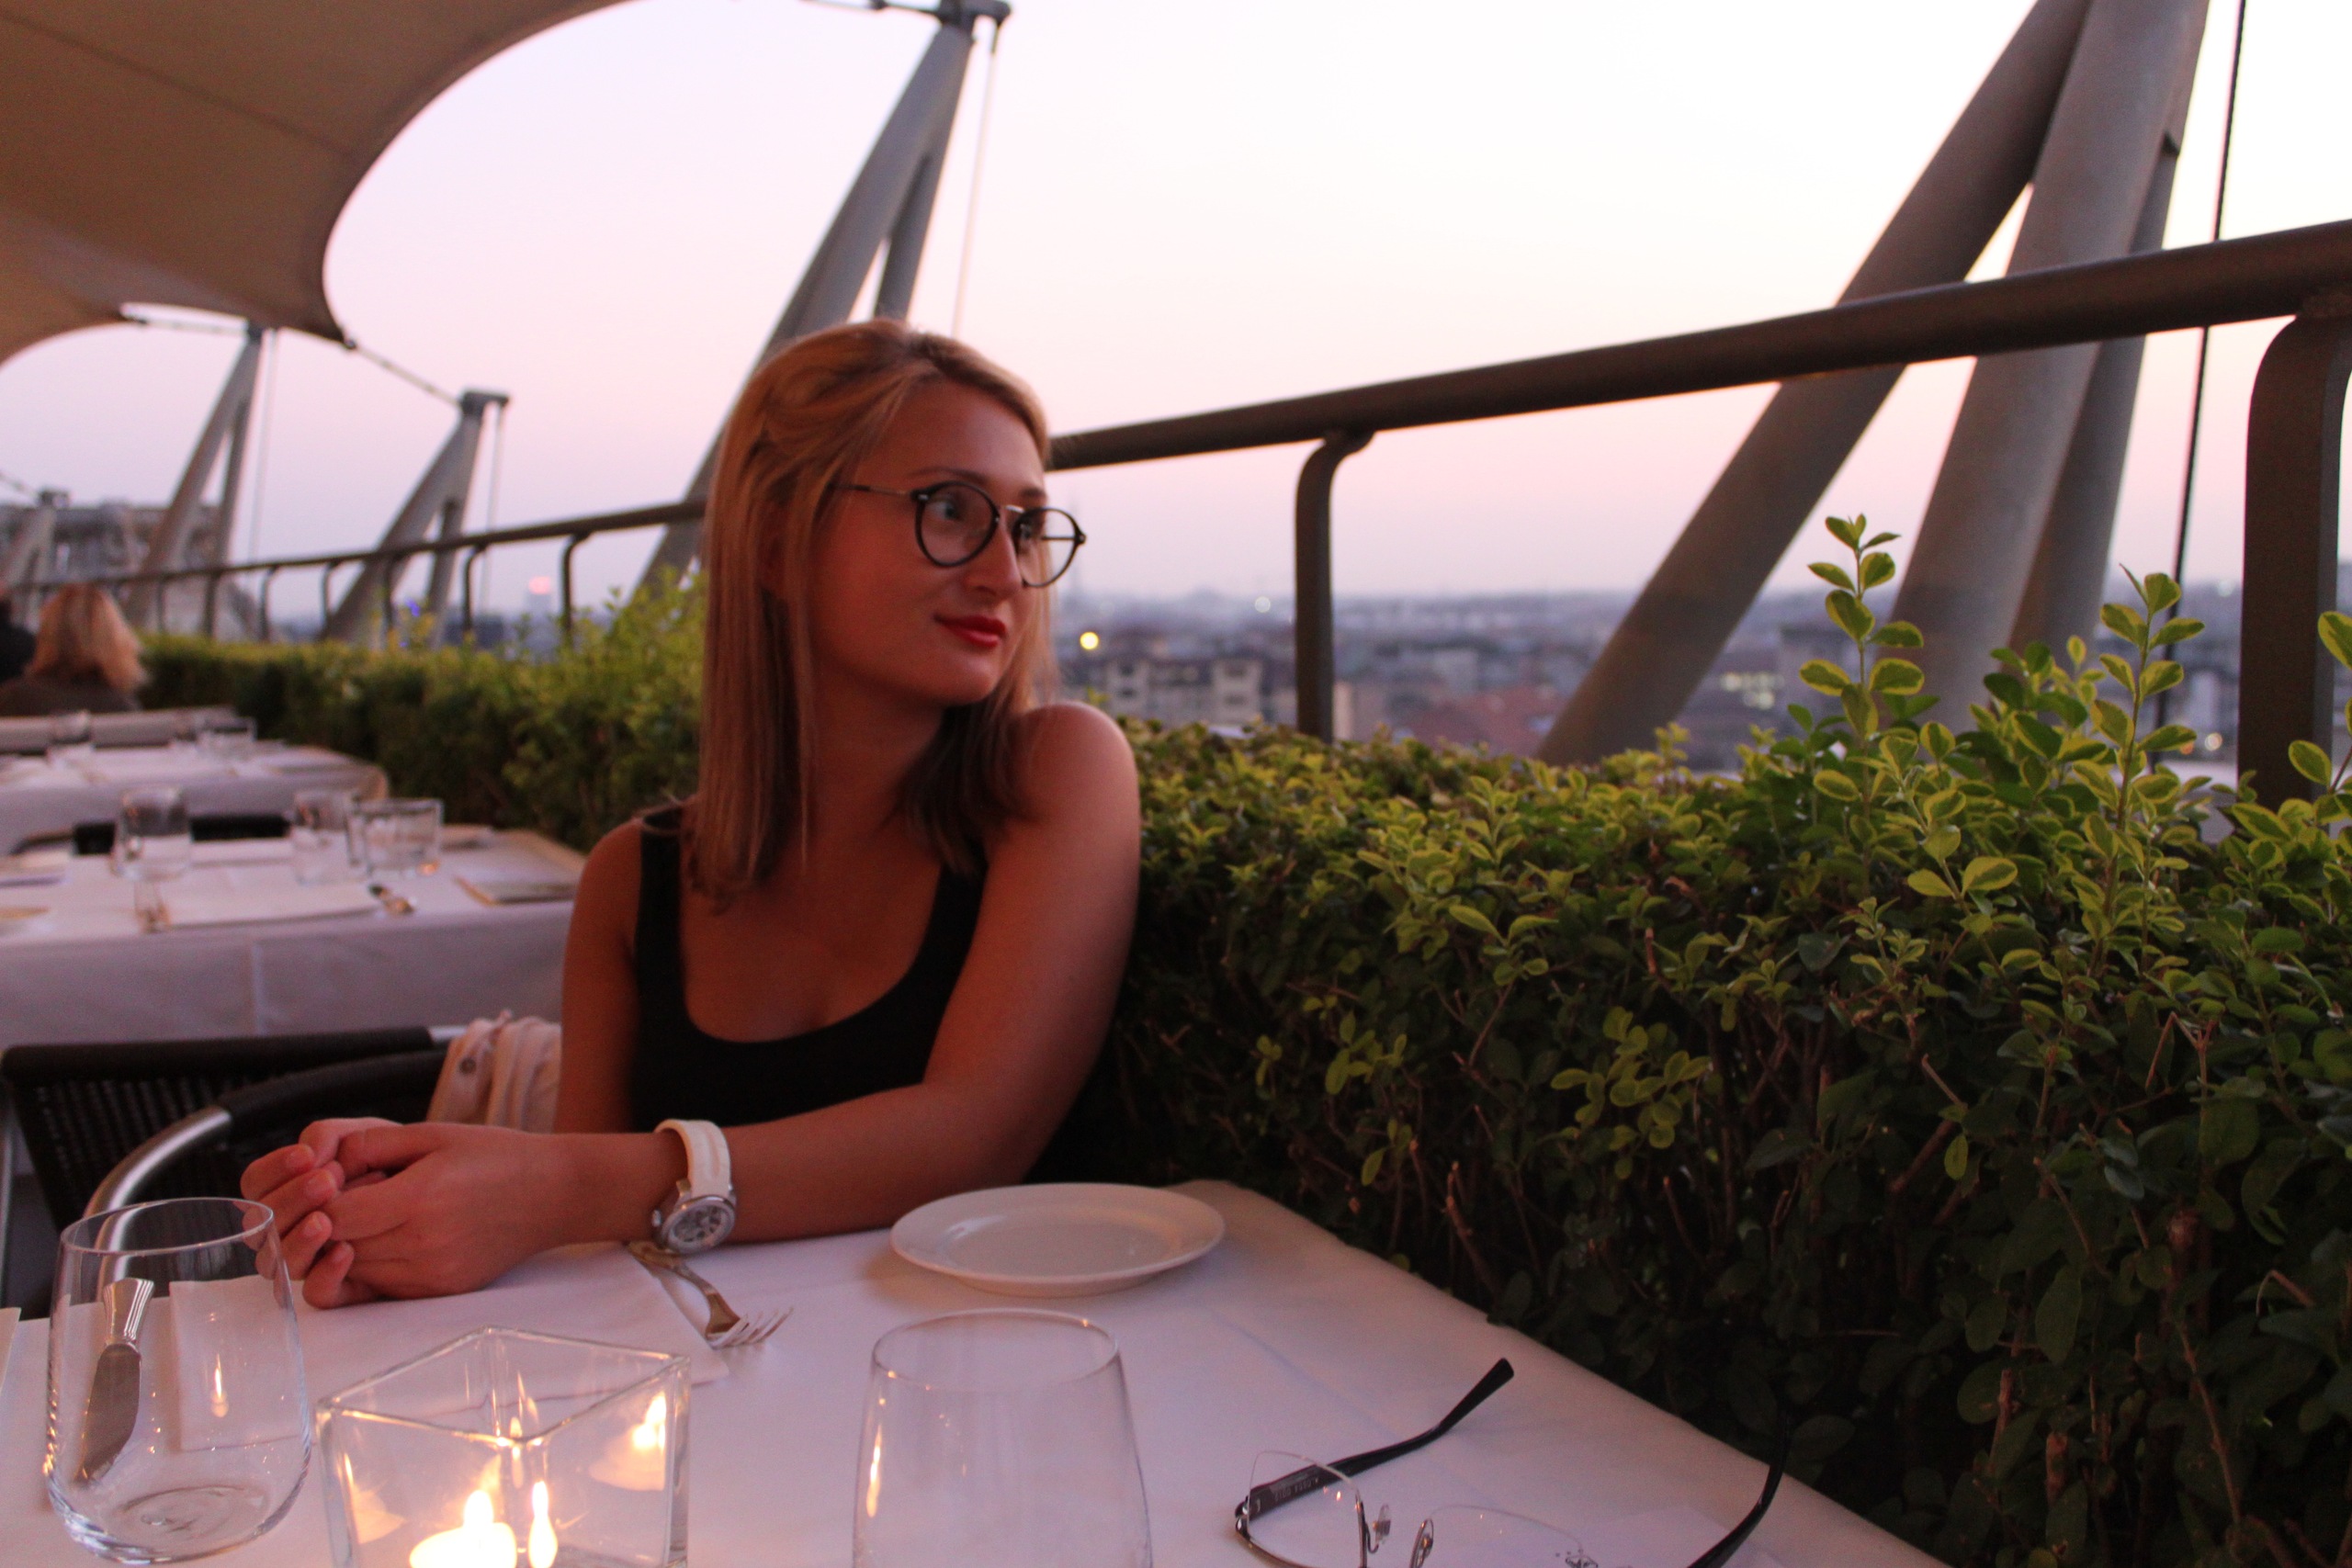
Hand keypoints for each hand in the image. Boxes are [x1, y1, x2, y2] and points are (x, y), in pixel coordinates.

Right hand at [239, 1119, 397, 1285]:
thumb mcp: (370, 1135)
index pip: (256, 1184)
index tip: (306, 1156)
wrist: (446, 1188)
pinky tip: (345, 1252)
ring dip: (298, 1241)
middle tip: (325, 1182)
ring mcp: (318, 1257)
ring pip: (283, 1264)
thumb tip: (308, 1152)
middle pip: (261, 1227)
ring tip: (326, 1219)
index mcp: (292, 1187)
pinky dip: (324, 1275)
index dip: (272, 1172)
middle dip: (290, 1202)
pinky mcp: (347, 1284)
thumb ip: (331, 1136)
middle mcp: (297, 1226)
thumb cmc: (402, 1158)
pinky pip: (319, 1294)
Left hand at [313, 1123, 571, 1304]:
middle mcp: (422, 1245)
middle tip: (350, 1193)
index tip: (331, 1180)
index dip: (319, 1198)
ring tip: (376, 1213)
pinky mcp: (439, 1291)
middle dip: (329, 1222)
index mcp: (419, 1199)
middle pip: (338, 1246)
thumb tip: (321, 1166)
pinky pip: (383, 1286)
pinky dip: (375, 1264)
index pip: (333, 1215)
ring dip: (350, 1245)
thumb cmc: (495, 1156)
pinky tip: (395, 1235)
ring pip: (356, 1270)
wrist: (553, 1194)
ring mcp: (432, 1275)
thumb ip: (370, 1145)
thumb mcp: (432, 1134)